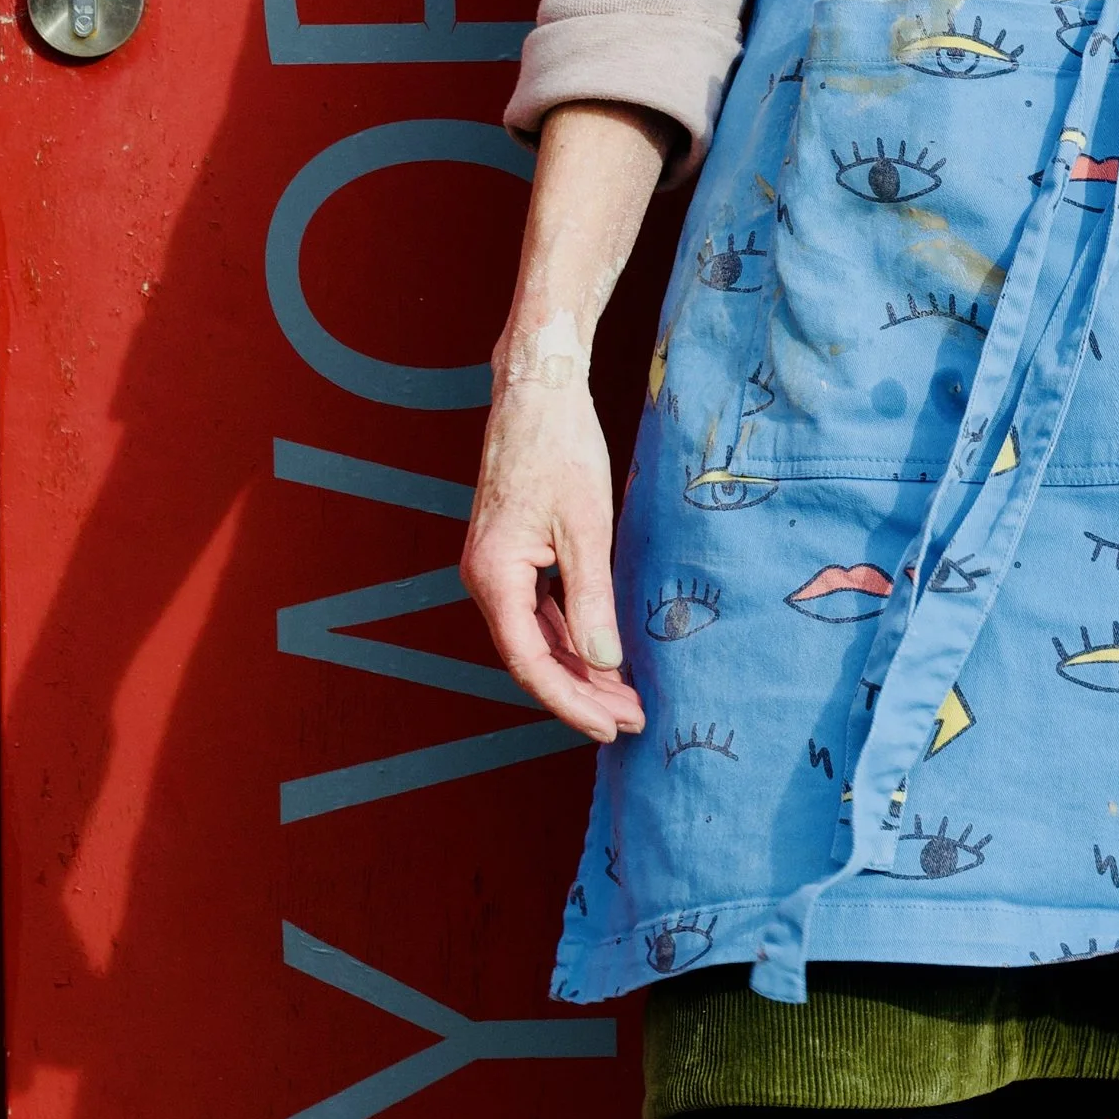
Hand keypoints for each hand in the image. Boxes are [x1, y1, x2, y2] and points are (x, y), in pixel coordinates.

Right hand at [462, 365, 646, 744]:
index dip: (572, 702)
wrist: (537, 392)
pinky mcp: (511, 555)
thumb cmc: (561, 449)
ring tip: (626, 697)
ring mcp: (495, 569)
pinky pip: (538, 612)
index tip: (612, 726)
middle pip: (532, 658)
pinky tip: (602, 654)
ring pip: (536, 638)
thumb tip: (605, 663)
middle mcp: (485, 579)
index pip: (531, 663)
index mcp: (494, 577)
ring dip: (579, 669)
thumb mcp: (586, 528)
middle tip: (633, 720)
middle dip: (583, 693)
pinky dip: (570, 637)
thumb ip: (591, 600)